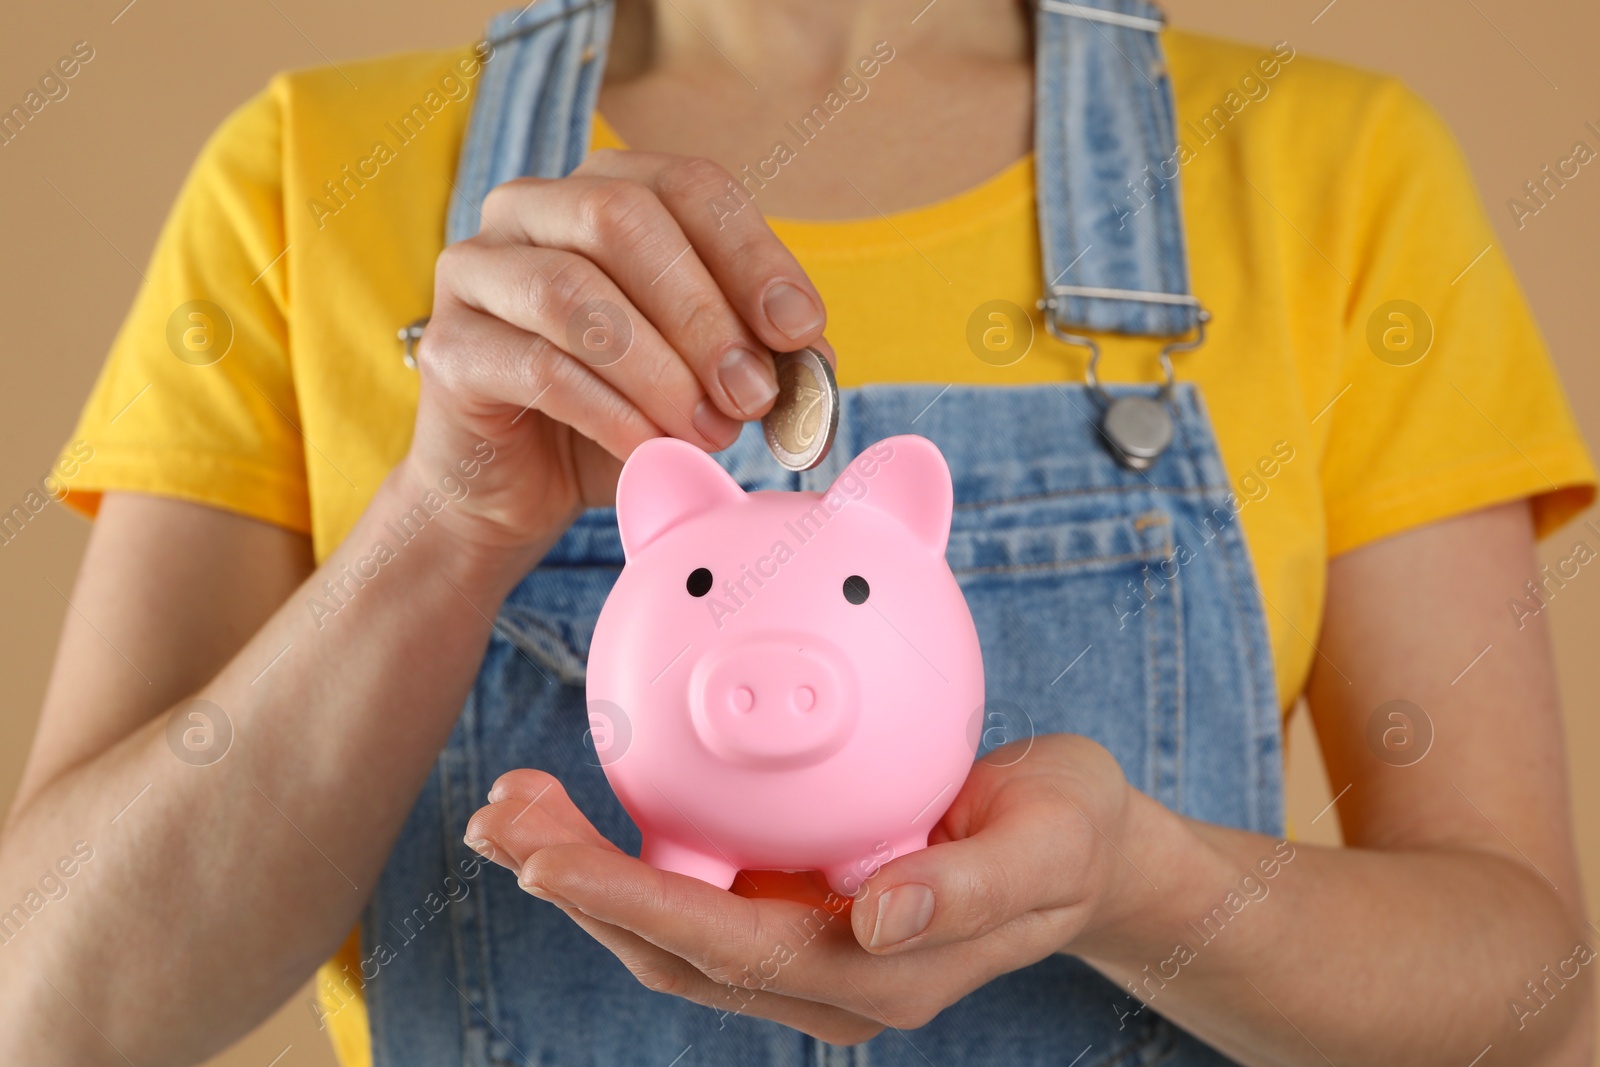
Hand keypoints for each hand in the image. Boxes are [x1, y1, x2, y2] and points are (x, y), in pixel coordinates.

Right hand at [403, 149, 830, 576]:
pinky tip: (651, 447)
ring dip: (658, 367)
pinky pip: (539, 367)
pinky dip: (611, 412)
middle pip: (623, 219)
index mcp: (602, 191)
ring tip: (708, 431)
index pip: (688, 186)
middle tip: (753, 394)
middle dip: (703, 312)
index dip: (753, 254)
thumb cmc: (618, 416)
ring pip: (574, 291)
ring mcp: (476, 272)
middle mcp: (529, 210)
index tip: (801, 330)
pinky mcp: (449, 349)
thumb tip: (811, 350)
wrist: (516, 491)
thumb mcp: (705, 378)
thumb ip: (759, 352)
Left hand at [463, 735, 1141, 1042]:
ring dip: (583, 878)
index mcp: (878, 974)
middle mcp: (826, 981)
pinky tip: (586, 814)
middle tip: (499, 818)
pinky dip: (627, 863)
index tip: (545, 861)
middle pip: (673, 949)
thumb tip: (878, 917)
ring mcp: (806, 958)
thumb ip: (967, 888)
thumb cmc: (1067, 837)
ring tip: (514, 811)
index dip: (632, 907)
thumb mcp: (1045, 846)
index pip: (728, 946)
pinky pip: (693, 900)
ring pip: (668, 933)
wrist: (1084, 854)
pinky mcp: (795, 920)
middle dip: (577, 891)